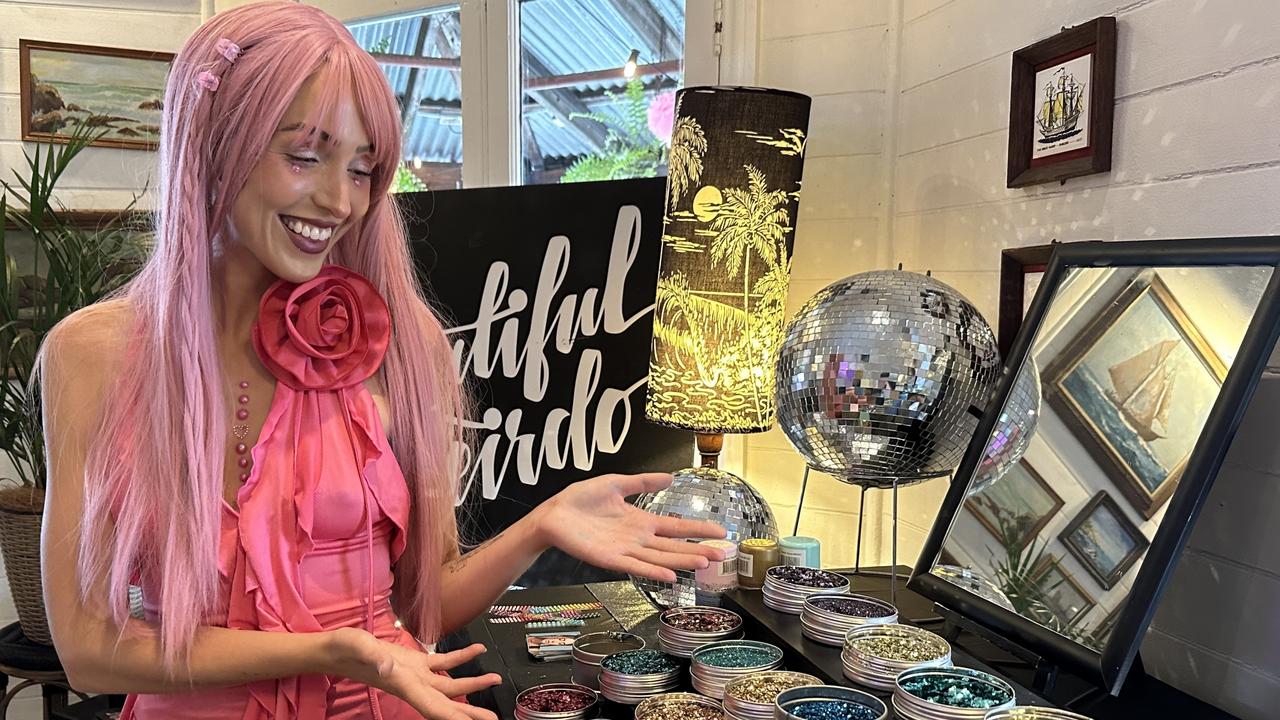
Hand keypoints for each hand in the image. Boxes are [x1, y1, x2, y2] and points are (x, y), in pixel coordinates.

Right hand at [328, 628, 500, 719]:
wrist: (336, 649)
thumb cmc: (345, 649)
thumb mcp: (359, 648)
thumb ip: (375, 658)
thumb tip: (388, 666)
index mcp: (404, 684)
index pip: (434, 707)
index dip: (455, 718)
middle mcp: (412, 685)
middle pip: (447, 703)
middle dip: (470, 712)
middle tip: (494, 719)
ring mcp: (414, 675)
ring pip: (449, 685)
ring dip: (472, 682)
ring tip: (495, 679)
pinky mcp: (413, 663)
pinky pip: (442, 663)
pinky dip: (460, 658)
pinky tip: (476, 650)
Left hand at [535, 472, 727, 581]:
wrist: (554, 513)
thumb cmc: (581, 500)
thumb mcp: (616, 483)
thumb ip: (643, 481)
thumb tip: (670, 476)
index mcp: (641, 521)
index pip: (676, 527)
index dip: (698, 529)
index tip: (720, 532)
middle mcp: (637, 538)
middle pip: (673, 546)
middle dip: (698, 549)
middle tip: (721, 553)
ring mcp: (625, 550)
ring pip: (659, 557)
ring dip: (681, 560)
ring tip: (704, 561)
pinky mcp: (610, 558)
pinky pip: (635, 566)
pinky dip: (653, 570)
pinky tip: (670, 574)